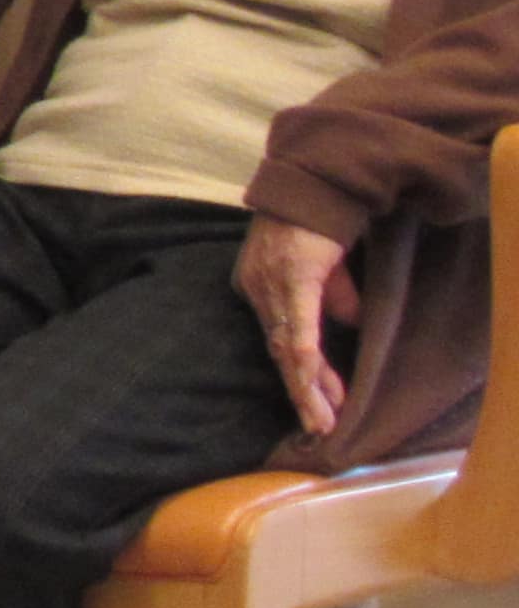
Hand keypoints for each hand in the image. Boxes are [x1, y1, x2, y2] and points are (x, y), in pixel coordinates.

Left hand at [234, 219, 359, 442]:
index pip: (279, 342)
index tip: (318, 405)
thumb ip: (333, 296)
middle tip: (319, 426)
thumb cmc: (320, 221)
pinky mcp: (293, 278)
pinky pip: (299, 326)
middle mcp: (258, 290)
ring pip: (288, 347)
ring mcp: (272, 285)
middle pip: (279, 352)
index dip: (300, 375)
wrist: (318, 181)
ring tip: (324, 419)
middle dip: (303, 392)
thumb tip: (349, 324)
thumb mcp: (328, 266)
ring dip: (308, 386)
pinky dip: (305, 358)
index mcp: (260, 289)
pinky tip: (313, 385)